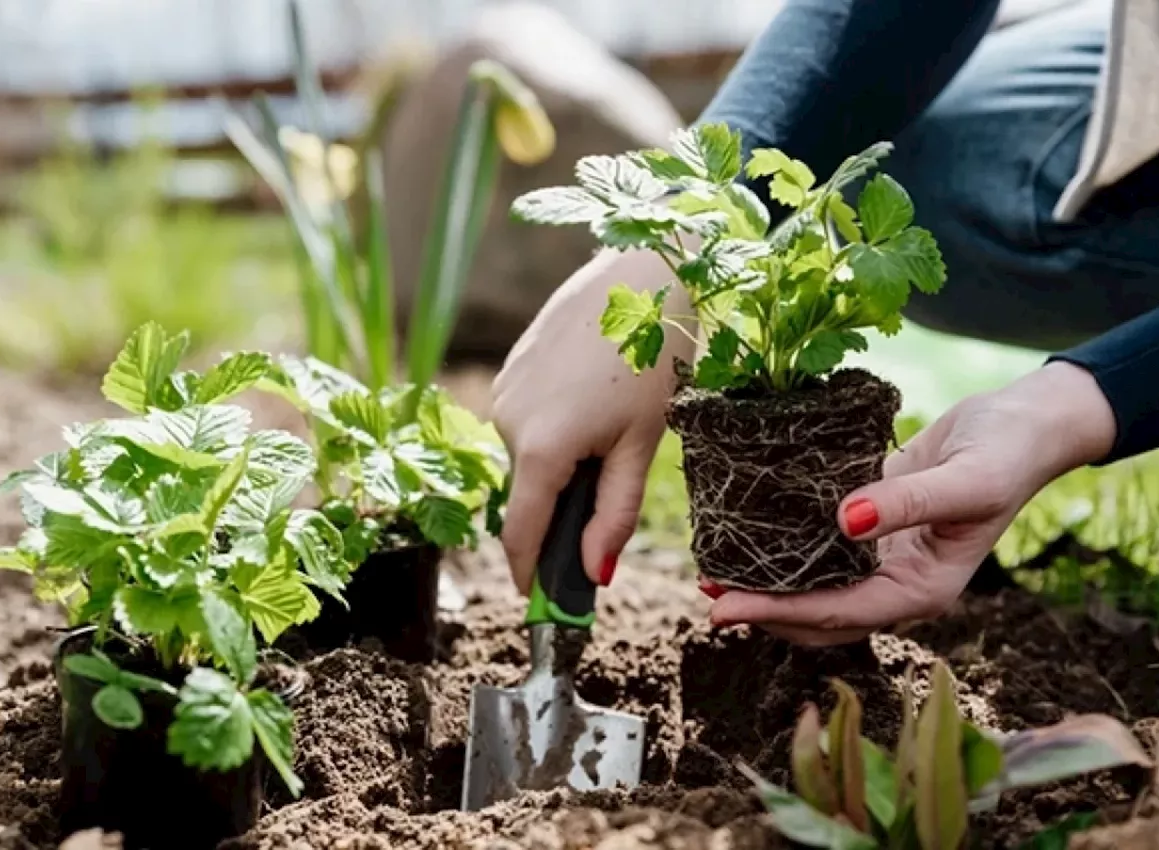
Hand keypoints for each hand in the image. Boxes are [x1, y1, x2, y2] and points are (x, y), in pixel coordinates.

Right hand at [492, 247, 694, 594]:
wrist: (644, 273)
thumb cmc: (653, 358)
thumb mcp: (641, 446)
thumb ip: (614, 515)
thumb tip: (594, 575)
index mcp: (541, 448)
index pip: (521, 532)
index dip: (528, 573)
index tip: (540, 600)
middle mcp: (508, 421)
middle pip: (529, 493)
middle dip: (560, 508)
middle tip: (610, 486)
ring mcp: (504, 391)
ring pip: (528, 455)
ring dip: (559, 464)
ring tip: (611, 425)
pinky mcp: (510, 368)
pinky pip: (526, 420)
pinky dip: (554, 430)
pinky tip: (593, 399)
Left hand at [706, 361, 1117, 645]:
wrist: (1020, 424)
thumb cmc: (1005, 454)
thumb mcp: (966, 480)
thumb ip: (909, 503)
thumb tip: (846, 523)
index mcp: (922, 590)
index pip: (838, 613)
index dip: (778, 613)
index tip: (725, 610)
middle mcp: (896, 583)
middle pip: (818, 616)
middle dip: (763, 612)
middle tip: (707, 598)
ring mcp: (881, 558)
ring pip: (813, 588)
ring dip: (767, 587)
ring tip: (714, 575)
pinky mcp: (869, 526)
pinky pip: (818, 548)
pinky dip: (783, 548)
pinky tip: (747, 534)